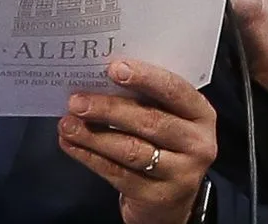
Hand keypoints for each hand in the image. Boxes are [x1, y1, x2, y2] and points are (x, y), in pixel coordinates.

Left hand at [58, 60, 216, 223]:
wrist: (169, 198)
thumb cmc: (160, 142)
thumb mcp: (163, 116)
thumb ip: (141, 97)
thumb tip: (94, 78)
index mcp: (200, 114)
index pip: (175, 90)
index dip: (145, 77)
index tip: (113, 68)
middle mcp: (197, 143)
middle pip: (149, 121)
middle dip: (108, 108)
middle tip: (76, 101)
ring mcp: (181, 173)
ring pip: (131, 150)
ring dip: (93, 136)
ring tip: (67, 124)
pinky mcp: (157, 196)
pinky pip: (118, 173)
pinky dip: (89, 156)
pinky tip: (70, 143)